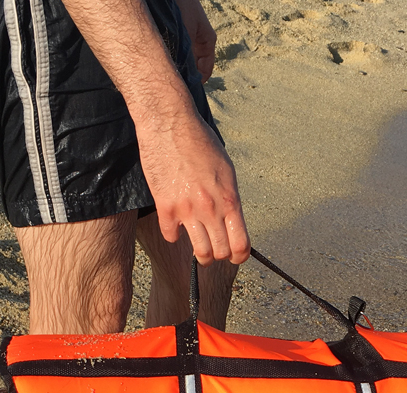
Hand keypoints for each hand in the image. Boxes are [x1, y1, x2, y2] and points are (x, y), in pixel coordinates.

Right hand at [60, 0, 248, 262]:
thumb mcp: (226, 169)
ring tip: (198, 246)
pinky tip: (173, 224)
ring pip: (200, 252)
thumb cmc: (199, 141)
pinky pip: (171, 236)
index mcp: (230, 198)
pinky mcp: (165, 206)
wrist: (168, 122)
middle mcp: (211, 208)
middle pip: (221, 252)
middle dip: (220, 255)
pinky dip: (173, 234)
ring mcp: (188, 209)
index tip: (235, 257)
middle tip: (214, 249)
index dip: (239, 256)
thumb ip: (229, 197)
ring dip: (200, 253)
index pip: (241, 244)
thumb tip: (232, 220)